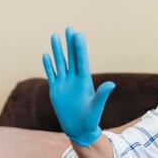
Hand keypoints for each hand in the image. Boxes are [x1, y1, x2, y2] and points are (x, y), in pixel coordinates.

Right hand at [42, 27, 115, 145]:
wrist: (80, 129)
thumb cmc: (91, 119)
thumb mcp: (96, 106)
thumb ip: (102, 94)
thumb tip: (111, 84)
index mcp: (85, 81)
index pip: (81, 60)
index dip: (79, 47)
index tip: (78, 34)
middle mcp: (74, 79)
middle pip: (71, 57)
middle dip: (69, 43)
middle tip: (69, 28)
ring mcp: (64, 84)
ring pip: (60, 63)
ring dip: (57, 50)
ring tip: (54, 35)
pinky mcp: (56, 90)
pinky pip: (51, 75)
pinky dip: (48, 65)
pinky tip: (46, 55)